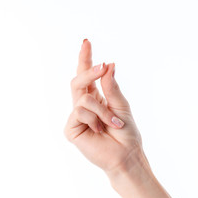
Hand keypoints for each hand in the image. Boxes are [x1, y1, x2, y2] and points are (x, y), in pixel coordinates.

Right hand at [64, 39, 146, 173]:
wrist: (125, 155)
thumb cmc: (126, 133)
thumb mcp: (121, 105)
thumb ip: (111, 87)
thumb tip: (108, 65)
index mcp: (96, 99)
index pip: (87, 76)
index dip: (85, 59)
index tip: (86, 42)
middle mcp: (84, 106)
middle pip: (78, 81)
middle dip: (89, 71)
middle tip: (102, 66)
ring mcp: (76, 117)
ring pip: (83, 98)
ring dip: (102, 110)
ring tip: (113, 123)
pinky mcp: (71, 129)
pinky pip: (80, 112)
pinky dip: (95, 119)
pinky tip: (99, 131)